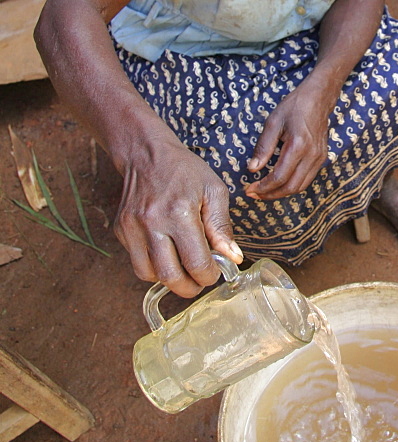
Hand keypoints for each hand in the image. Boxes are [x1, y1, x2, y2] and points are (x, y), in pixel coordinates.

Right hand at [113, 141, 242, 297]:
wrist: (146, 153)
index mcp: (180, 212)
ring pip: (149, 275)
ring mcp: (132, 228)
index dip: (209, 276)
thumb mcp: (213, 191)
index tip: (215, 272)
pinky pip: (137, 262)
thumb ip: (222, 227)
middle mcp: (152, 223)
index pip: (196, 263)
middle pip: (170, 277)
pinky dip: (153, 265)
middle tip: (199, 280)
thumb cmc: (185, 171)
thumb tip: (233, 258)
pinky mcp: (120, 230)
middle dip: (189, 287)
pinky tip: (167, 251)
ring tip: (183, 267)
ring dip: (169, 279)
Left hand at [245, 77, 330, 200]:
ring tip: (264, 191)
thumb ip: (263, 147)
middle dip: (270, 194)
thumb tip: (252, 169)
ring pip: (300, 187)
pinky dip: (292, 185)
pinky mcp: (321, 158)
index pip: (279, 177)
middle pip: (291, 187)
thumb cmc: (294, 106)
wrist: (318, 98)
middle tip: (254, 194)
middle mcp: (311, 155)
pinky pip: (306, 179)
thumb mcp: (273, 123)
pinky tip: (279, 182)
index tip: (249, 189)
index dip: (263, 187)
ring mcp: (319, 158)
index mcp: (298, 146)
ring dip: (281, 193)